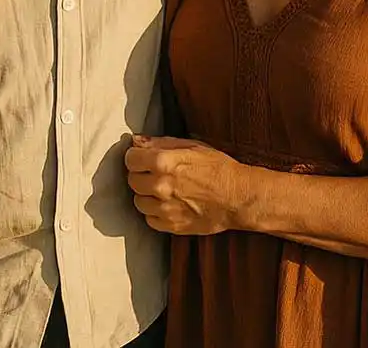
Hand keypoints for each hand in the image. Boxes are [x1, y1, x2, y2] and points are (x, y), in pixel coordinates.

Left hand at [124, 135, 245, 235]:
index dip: (135, 157)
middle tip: (154, 173)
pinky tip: (168, 204)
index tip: (140, 158)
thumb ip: (160, 143)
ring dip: (147, 195)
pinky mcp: (171, 226)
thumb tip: (137, 141)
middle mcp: (160, 186)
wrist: (237, 197)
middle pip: (132, 181)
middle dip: (140, 175)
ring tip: (162, 190)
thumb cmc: (217, 167)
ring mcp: (165, 208)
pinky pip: (150, 220)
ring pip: (138, 202)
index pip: (130, 159)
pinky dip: (155, 213)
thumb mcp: (191, 146)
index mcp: (163, 162)